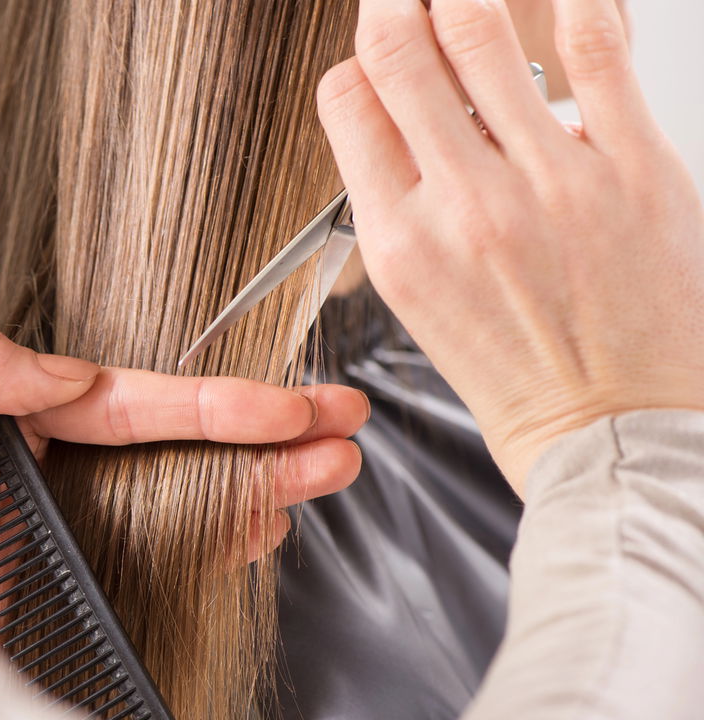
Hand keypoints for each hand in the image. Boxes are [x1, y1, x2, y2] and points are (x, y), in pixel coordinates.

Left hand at [0, 325, 368, 633]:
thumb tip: (65, 372)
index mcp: (3, 423)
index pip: (125, 405)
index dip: (208, 404)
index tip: (280, 403)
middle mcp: (40, 477)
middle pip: (172, 452)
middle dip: (260, 438)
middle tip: (339, 431)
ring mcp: (52, 538)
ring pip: (174, 504)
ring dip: (253, 487)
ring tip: (325, 474)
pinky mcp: (51, 597)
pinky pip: (146, 567)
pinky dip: (208, 547)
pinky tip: (257, 529)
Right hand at [318, 0, 703, 490]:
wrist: (611, 434)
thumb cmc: (519, 375)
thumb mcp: (418, 299)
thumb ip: (400, 206)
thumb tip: (403, 120)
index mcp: (400, 242)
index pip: (346, 101)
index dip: (358, 64)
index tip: (380, 57)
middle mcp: (463, 205)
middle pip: (399, 47)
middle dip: (398, 2)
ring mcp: (549, 182)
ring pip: (481, 29)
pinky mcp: (633, 168)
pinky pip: (596, 49)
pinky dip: (576, 4)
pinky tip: (566, 2)